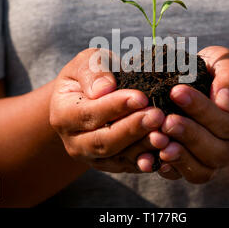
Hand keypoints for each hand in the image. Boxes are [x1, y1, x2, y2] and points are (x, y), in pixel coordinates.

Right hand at [49, 48, 169, 172]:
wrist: (90, 98)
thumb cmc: (91, 76)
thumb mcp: (87, 63)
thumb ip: (93, 71)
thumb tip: (104, 89)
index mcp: (62, 115)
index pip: (88, 114)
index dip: (115, 107)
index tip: (140, 97)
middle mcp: (75, 142)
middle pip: (104, 141)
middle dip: (132, 129)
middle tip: (157, 115)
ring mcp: (93, 158)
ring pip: (119, 158)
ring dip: (143, 147)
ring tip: (165, 134)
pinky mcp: (113, 165)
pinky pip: (131, 166)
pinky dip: (149, 161)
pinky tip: (166, 151)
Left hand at [155, 46, 228, 182]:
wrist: (212, 87)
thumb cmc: (218, 72)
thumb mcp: (226, 63)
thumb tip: (225, 102)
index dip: (202, 110)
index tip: (176, 91)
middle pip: (218, 152)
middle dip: (190, 135)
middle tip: (166, 120)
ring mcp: (218, 160)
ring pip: (203, 170)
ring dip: (179, 156)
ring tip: (157, 139)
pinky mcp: (197, 167)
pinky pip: (184, 175)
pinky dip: (168, 169)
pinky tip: (149, 156)